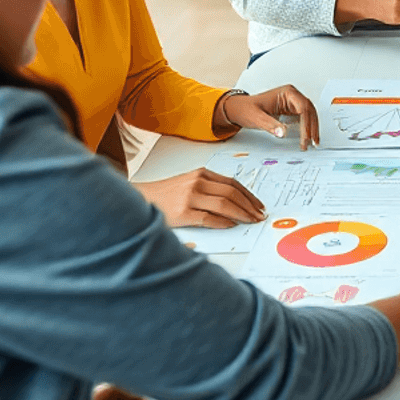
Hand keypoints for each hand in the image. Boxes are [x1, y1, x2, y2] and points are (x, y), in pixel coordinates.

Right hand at [135, 168, 265, 227]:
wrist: (140, 198)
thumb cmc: (166, 194)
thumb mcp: (190, 183)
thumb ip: (210, 189)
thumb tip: (236, 204)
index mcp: (202, 174)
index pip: (233, 184)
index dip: (249, 195)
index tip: (259, 205)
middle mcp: (197, 183)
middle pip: (232, 194)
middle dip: (249, 206)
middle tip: (259, 216)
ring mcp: (190, 197)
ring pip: (224, 205)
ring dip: (242, 214)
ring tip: (250, 221)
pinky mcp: (183, 213)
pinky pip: (209, 218)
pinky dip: (223, 222)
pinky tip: (231, 226)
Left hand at [217, 84, 317, 147]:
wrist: (240, 109)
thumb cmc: (247, 109)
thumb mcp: (256, 117)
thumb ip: (270, 125)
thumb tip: (283, 132)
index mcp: (287, 93)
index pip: (303, 108)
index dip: (306, 124)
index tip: (305, 137)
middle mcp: (292, 96)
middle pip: (309, 111)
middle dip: (312, 127)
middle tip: (312, 142)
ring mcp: (293, 103)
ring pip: (309, 115)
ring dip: (312, 128)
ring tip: (313, 142)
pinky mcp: (291, 110)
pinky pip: (304, 118)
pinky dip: (307, 128)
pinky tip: (308, 137)